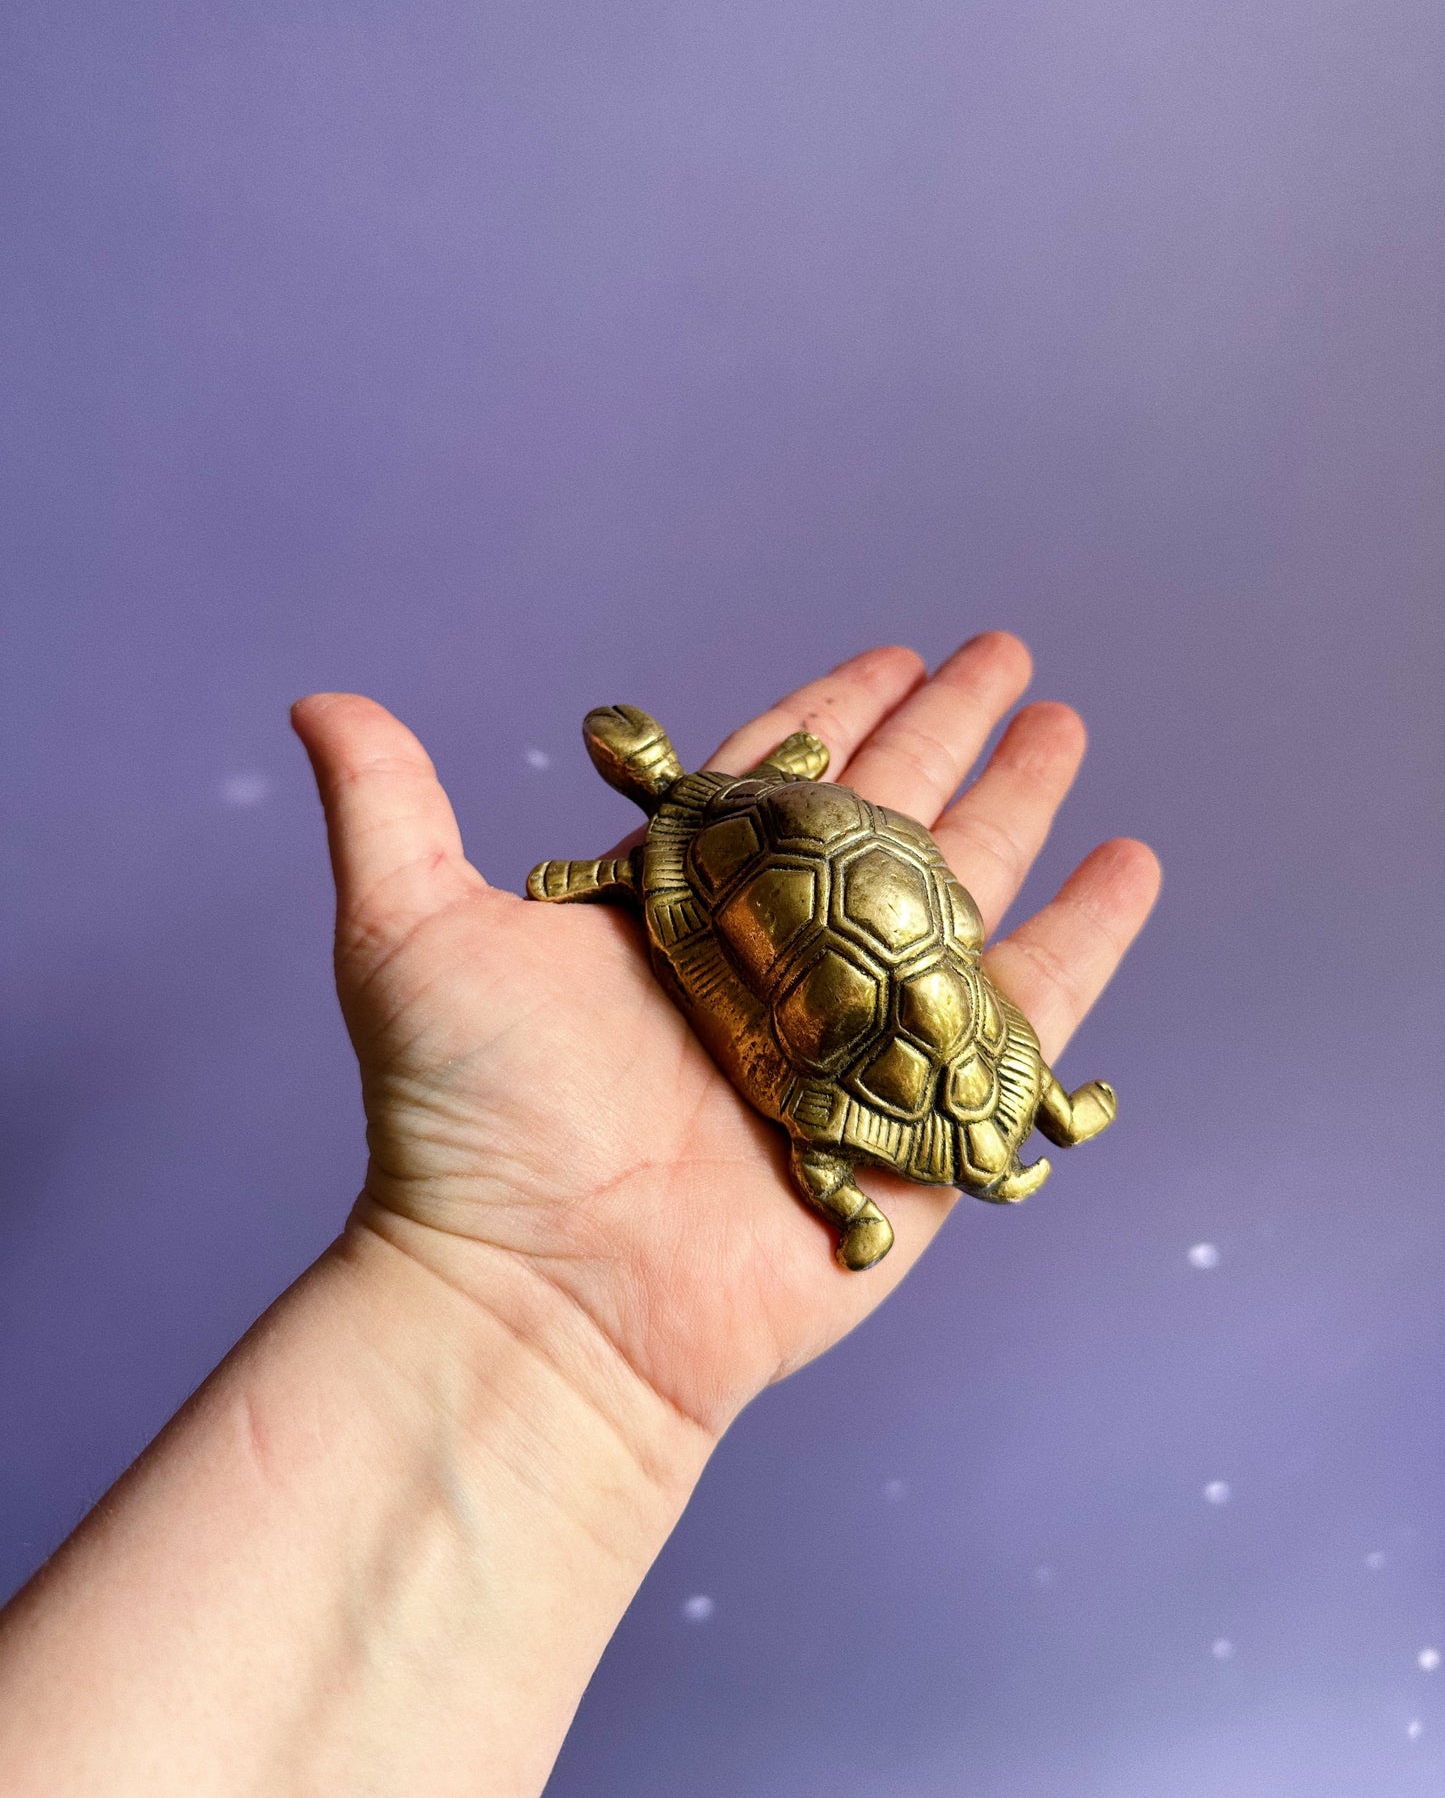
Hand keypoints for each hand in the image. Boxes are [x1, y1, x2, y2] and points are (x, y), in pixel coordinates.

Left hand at [291, 635, 1160, 1444]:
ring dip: (1021, 808)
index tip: (895, 648)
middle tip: (1008, 655)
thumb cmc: (470, 1124)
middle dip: (948, 732)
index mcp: (683, 912)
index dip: (837, 710)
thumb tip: (321, 702)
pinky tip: (1129, 866)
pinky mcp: (924, 1122)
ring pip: (961, 894)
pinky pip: (1028, 1016)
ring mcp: (855, 1039)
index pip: (778, 782)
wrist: (543, 1301)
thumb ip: (390, 811)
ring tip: (1067, 728)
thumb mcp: (411, 938)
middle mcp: (775, 963)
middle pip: (884, 821)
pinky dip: (1087, 941)